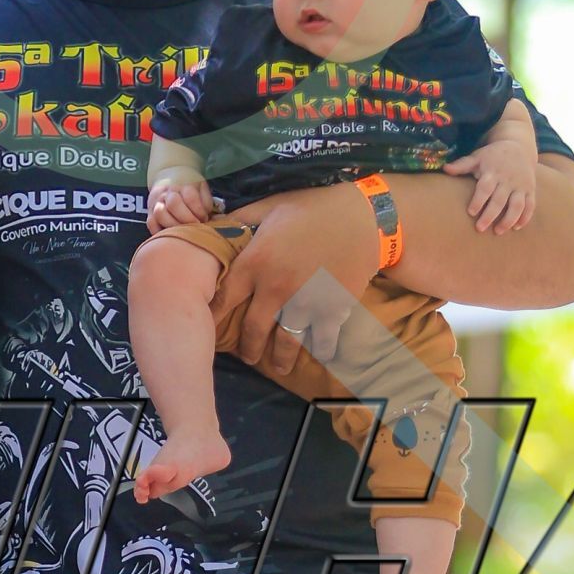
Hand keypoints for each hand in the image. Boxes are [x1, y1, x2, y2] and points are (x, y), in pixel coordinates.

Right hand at [147, 180, 214, 232]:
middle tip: (195, 226)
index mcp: (183, 184)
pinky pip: (151, 223)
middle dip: (187, 219)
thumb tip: (212, 218)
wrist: (170, 176)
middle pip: (174, 204)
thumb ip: (206, 201)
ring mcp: (156, 202)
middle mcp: (168, 192)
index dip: (199, 210)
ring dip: (173, 225)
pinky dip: (159, 231)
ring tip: (183, 232)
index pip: (191, 197)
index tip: (205, 218)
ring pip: (160, 213)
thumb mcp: (201, 187)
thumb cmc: (190, 187)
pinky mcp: (150, 212)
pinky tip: (171, 236)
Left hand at [209, 183, 377, 370]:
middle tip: (247, 357)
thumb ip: (241, 220)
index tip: (210, 328)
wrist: (362, 216)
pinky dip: (321, 350)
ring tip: (278, 368)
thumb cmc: (313, 208)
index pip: (225, 298)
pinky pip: (323, 339)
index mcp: (255, 262)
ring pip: (286, 342)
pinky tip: (318, 355)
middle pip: (253, 329)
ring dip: (280, 359)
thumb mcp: (270, 206)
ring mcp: (305, 303)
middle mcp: (276, 288)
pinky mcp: (332, 310)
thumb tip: (214, 228)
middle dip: (247, 347)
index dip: (215, 316)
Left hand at [463, 150, 536, 234]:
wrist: (519, 147)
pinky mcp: (530, 190)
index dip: (478, 200)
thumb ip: (462, 165)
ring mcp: (521, 185)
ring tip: (498, 231)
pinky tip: (516, 228)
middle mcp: (508, 179)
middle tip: (479, 228)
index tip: (471, 212)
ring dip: (508, 220)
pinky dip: (525, 217)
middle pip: (499, 200)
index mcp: (493, 172)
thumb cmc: (493, 156)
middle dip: (490, 215)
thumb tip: (444, 169)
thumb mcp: (477, 157)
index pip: (485, 188)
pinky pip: (530, 205)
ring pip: (517, 205)